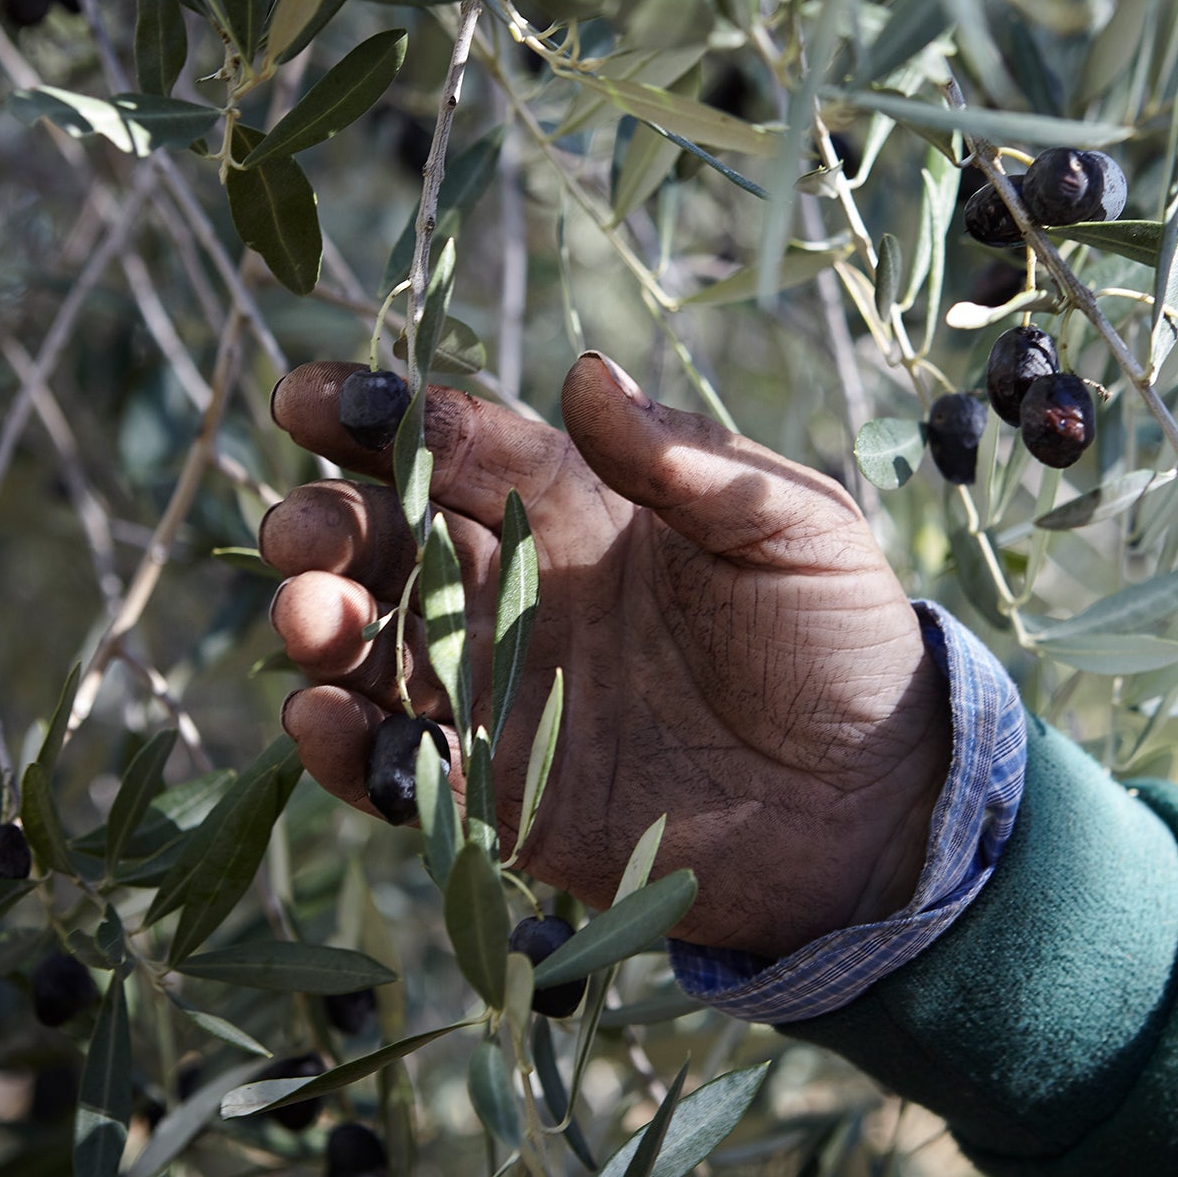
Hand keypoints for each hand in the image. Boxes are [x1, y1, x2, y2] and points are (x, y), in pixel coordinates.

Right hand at [262, 355, 951, 957]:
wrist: (877, 803)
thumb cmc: (843, 642)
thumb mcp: (791, 528)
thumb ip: (686, 462)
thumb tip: (584, 374)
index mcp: (583, 508)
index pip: (460, 448)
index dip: (382, 419)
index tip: (308, 400)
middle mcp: (526, 594)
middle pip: (393, 546)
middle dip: (329, 527)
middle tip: (300, 530)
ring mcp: (508, 696)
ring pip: (379, 652)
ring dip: (324, 631)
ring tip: (310, 616)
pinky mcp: (506, 798)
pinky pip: (404, 767)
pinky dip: (351, 748)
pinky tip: (327, 721)